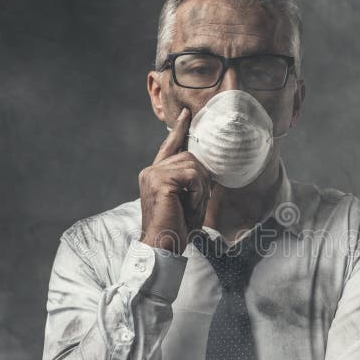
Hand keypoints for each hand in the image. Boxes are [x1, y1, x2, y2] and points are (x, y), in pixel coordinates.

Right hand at [138, 108, 210, 253]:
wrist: (162, 246)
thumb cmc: (176, 229)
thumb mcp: (188, 201)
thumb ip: (193, 182)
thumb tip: (209, 170)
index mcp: (154, 174)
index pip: (169, 145)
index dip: (180, 129)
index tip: (188, 113)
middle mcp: (150, 170)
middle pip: (190, 156)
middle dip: (202, 180)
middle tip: (196, 204)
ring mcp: (153, 174)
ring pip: (193, 165)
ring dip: (200, 189)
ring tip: (190, 208)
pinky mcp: (160, 180)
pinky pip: (192, 176)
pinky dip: (198, 193)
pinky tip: (189, 207)